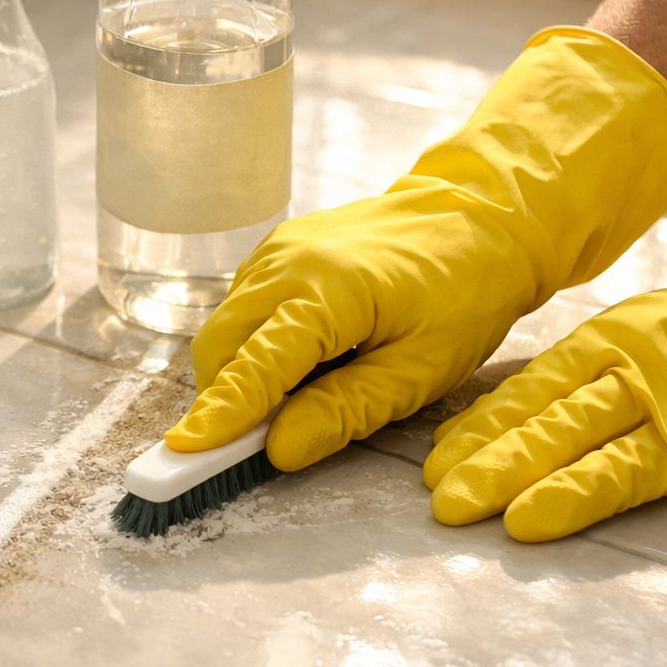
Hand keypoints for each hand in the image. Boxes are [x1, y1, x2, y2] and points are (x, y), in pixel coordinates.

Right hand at [166, 28, 666, 472]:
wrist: (481, 215)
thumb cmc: (464, 294)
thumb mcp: (419, 371)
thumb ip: (344, 411)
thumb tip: (278, 449)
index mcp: (328, 293)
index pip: (255, 366)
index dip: (221, 414)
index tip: (185, 451)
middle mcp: (287, 263)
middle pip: (219, 346)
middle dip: (223, 399)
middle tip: (255, 443)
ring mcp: (277, 250)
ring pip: (224, 328)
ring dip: (238, 372)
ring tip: (296, 397)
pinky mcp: (278, 249)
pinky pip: (243, 307)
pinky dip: (253, 344)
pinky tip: (302, 360)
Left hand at [425, 223, 666, 540]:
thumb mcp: (631, 348)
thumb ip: (572, 384)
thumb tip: (492, 422)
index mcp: (597, 347)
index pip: (524, 390)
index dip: (475, 426)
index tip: (432, 458)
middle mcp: (616, 369)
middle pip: (535, 416)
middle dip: (477, 455)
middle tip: (430, 493)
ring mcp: (653, 403)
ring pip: (565, 438)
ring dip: (505, 473)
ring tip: (457, 505)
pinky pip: (620, 474)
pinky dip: (569, 497)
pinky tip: (528, 520)